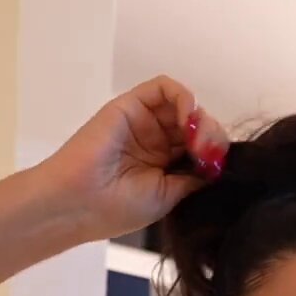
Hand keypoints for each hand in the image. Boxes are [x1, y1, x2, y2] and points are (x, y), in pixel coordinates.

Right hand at [39, 75, 231, 244]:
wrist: (78, 202)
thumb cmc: (118, 208)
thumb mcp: (168, 197)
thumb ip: (194, 178)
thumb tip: (217, 165)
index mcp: (164, 165)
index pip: (201, 148)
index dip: (214, 153)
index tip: (213, 168)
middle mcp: (156, 140)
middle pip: (197, 125)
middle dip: (210, 137)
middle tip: (207, 155)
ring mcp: (144, 122)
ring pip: (184, 106)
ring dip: (199, 120)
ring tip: (196, 140)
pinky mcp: (132, 104)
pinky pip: (164, 88)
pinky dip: (183, 98)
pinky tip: (187, 118)